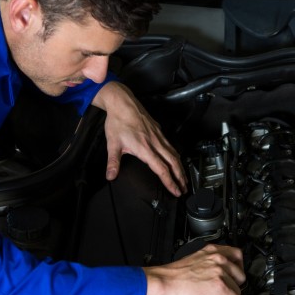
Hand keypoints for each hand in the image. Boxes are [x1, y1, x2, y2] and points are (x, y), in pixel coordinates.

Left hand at [92, 82, 186, 196]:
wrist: (123, 103)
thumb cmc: (118, 122)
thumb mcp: (112, 144)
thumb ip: (113, 162)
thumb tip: (110, 176)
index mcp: (145, 149)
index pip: (161, 169)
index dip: (170, 182)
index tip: (175, 191)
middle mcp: (155, 143)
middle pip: (173, 163)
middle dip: (180, 178)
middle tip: (184, 189)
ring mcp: (159, 137)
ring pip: (175, 154)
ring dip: (181, 168)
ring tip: (184, 178)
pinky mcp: (159, 131)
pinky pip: (171, 146)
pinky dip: (177, 156)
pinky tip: (177, 160)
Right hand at [143, 244, 245, 294]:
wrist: (163, 284)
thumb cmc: (174, 277)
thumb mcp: (196, 261)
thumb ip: (211, 264)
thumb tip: (220, 276)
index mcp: (213, 251)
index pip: (237, 255)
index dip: (235, 269)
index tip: (231, 277)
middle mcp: (219, 259)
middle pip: (241, 274)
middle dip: (233, 285)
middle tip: (220, 291)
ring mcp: (221, 273)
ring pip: (238, 290)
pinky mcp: (220, 287)